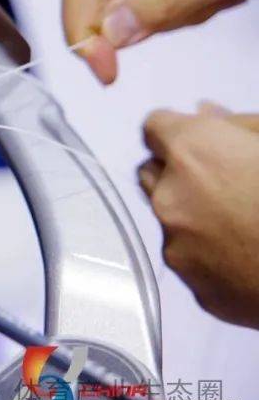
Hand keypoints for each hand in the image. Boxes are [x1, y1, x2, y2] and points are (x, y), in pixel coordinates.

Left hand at [138, 104, 258, 327]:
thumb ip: (238, 125)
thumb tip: (207, 114)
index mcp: (193, 153)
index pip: (156, 127)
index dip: (179, 131)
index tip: (200, 140)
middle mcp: (171, 197)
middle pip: (152, 172)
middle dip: (177, 172)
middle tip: (224, 180)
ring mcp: (177, 245)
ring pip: (170, 219)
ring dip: (194, 214)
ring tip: (245, 222)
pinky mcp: (193, 286)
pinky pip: (190, 258)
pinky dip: (209, 253)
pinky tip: (248, 254)